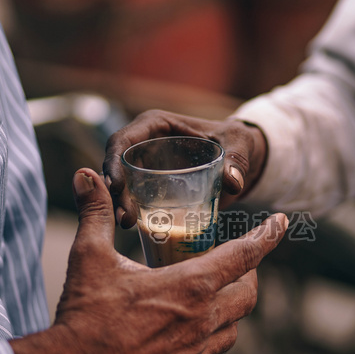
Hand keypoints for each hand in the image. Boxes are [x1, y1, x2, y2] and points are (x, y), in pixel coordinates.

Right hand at [10, 169, 287, 353]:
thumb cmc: (85, 314)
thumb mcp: (90, 256)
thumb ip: (96, 214)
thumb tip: (88, 177)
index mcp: (191, 286)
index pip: (245, 255)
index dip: (268, 236)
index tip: (282, 223)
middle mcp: (203, 320)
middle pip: (248, 295)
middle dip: (248, 275)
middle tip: (235, 263)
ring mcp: (195, 352)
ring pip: (233, 329)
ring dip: (230, 309)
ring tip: (212, 297)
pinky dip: (207, 341)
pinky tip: (188, 333)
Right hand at [102, 110, 267, 227]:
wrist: (241, 159)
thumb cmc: (237, 142)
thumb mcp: (239, 145)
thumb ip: (236, 161)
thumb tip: (233, 183)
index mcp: (156, 125)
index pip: (123, 140)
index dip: (113, 161)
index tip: (117, 186)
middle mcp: (145, 143)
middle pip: (117, 165)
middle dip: (115, 191)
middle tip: (124, 218)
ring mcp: (147, 166)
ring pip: (122, 185)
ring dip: (120, 204)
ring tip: (127, 224)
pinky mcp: (153, 186)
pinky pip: (136, 199)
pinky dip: (134, 212)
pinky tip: (136, 229)